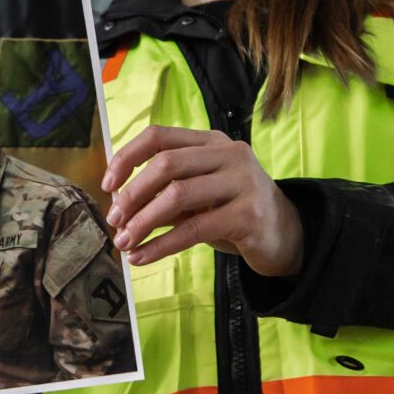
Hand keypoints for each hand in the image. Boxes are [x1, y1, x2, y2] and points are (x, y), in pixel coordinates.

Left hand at [102, 126, 303, 277]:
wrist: (286, 236)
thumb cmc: (233, 212)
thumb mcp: (199, 195)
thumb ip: (166, 192)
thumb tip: (120, 202)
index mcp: (212, 141)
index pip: (159, 136)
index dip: (127, 158)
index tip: (108, 185)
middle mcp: (230, 154)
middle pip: (166, 163)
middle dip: (132, 194)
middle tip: (115, 220)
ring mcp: (243, 182)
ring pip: (177, 195)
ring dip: (143, 222)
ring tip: (125, 243)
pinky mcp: (248, 215)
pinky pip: (193, 229)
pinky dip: (161, 245)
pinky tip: (143, 257)